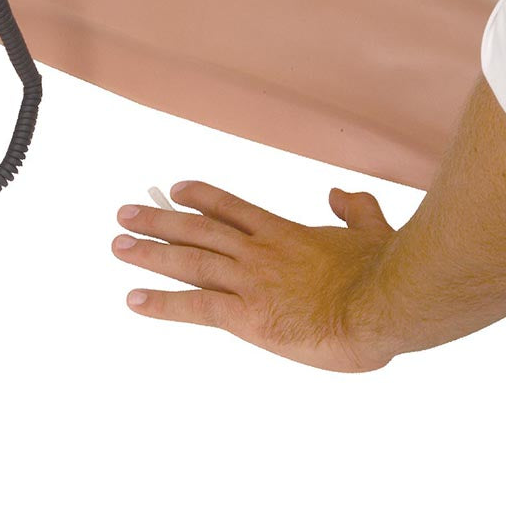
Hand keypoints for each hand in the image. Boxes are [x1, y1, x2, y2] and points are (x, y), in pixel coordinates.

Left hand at [112, 181, 396, 372]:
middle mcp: (259, 252)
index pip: (232, 209)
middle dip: (159, 221)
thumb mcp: (374, 230)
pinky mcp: (249, 316)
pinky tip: (134, 299)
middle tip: (125, 214)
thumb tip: (339, 193)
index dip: (201, 198)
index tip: (175, 189)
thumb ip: (354, 208)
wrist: (386, 304)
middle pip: (198, 229)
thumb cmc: (387, 274)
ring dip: (149, 252)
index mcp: (286, 233)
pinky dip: (162, 303)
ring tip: (118, 245)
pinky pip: (196, 307)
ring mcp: (251, 281)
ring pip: (188, 260)